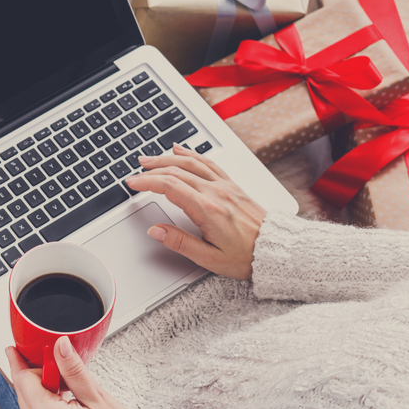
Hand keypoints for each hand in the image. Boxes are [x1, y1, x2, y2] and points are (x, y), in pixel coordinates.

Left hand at [7, 337, 136, 408]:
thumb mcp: (97, 398)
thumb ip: (74, 370)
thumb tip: (60, 346)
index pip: (23, 381)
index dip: (20, 362)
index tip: (15, 350)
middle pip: (24, 394)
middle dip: (33, 376)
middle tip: (49, 363)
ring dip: (39, 394)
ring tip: (64, 388)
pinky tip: (63, 405)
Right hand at [125, 144, 265, 279]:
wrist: (276, 250)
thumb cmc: (245, 256)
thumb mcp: (209, 258)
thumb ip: (179, 242)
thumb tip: (155, 231)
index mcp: (207, 209)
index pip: (170, 187)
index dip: (147, 182)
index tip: (133, 183)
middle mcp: (216, 192)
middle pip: (177, 171)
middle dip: (152, 169)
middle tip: (135, 172)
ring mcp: (224, 186)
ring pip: (191, 163)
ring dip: (167, 159)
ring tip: (149, 159)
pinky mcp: (231, 185)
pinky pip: (208, 163)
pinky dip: (192, 154)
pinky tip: (181, 150)